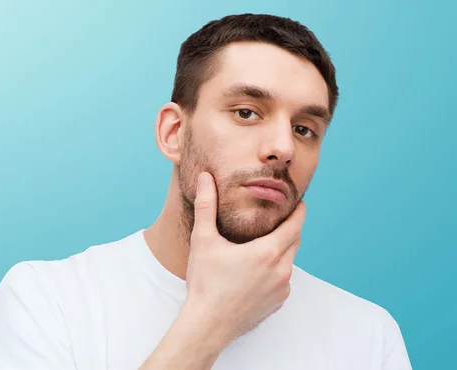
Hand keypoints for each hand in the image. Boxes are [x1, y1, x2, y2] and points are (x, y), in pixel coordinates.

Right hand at [184, 171, 305, 342]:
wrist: (207, 325)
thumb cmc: (205, 282)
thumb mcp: (204, 240)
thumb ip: (207, 206)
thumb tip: (205, 178)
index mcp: (268, 252)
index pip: (295, 225)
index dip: (299, 212)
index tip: (299, 201)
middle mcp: (281, 271)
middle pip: (295, 242)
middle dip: (291, 228)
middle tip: (284, 216)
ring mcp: (281, 290)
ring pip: (289, 262)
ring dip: (283, 249)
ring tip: (269, 240)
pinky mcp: (276, 303)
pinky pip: (283, 280)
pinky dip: (277, 269)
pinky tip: (260, 268)